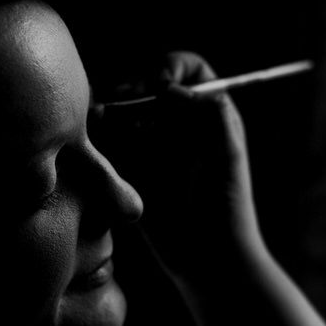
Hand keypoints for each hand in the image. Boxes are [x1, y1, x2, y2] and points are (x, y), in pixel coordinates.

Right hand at [96, 51, 263, 282]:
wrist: (208, 257)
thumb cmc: (227, 207)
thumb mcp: (226, 155)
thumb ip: (209, 113)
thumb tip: (169, 89)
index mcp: (208, 114)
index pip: (188, 69)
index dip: (172, 67)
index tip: (161, 87)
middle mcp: (179, 124)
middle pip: (148, 84)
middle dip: (135, 88)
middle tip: (127, 102)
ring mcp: (152, 146)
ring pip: (124, 110)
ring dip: (113, 107)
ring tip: (106, 115)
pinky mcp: (130, 170)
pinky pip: (109, 142)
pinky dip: (100, 132)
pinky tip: (98, 133)